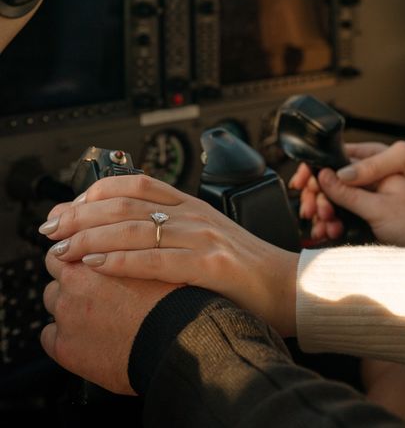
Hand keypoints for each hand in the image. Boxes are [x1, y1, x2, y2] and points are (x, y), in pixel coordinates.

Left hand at [39, 175, 298, 336]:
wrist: (287, 286)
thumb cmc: (244, 267)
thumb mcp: (206, 235)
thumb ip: (172, 227)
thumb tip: (128, 232)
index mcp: (191, 203)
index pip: (135, 182)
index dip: (95, 192)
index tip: (67, 208)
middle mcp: (193, 214)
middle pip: (126, 203)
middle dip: (81, 215)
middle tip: (51, 228)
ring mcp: (203, 236)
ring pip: (135, 228)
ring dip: (91, 238)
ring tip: (63, 248)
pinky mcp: (211, 264)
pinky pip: (156, 259)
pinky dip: (121, 260)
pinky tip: (97, 264)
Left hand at [41, 252, 176, 393]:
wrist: (177, 339)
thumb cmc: (175, 298)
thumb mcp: (156, 254)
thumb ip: (133, 243)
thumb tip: (126, 241)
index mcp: (93, 254)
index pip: (70, 241)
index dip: (82, 250)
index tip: (91, 258)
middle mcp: (74, 281)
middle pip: (56, 268)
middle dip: (70, 274)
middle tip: (95, 287)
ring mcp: (66, 314)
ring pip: (53, 301)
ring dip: (68, 305)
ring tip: (97, 314)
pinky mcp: (63, 347)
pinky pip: (49, 337)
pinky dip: (64, 337)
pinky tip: (89, 338)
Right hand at [314, 169, 404, 245]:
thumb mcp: (383, 200)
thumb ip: (354, 187)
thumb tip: (326, 175)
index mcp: (370, 163)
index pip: (332, 162)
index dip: (313, 172)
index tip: (301, 186)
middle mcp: (365, 178)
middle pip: (327, 182)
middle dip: (316, 198)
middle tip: (312, 212)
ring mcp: (365, 196)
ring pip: (332, 201)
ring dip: (322, 214)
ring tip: (322, 227)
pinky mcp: (366, 213)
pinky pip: (341, 215)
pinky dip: (332, 224)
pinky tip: (327, 232)